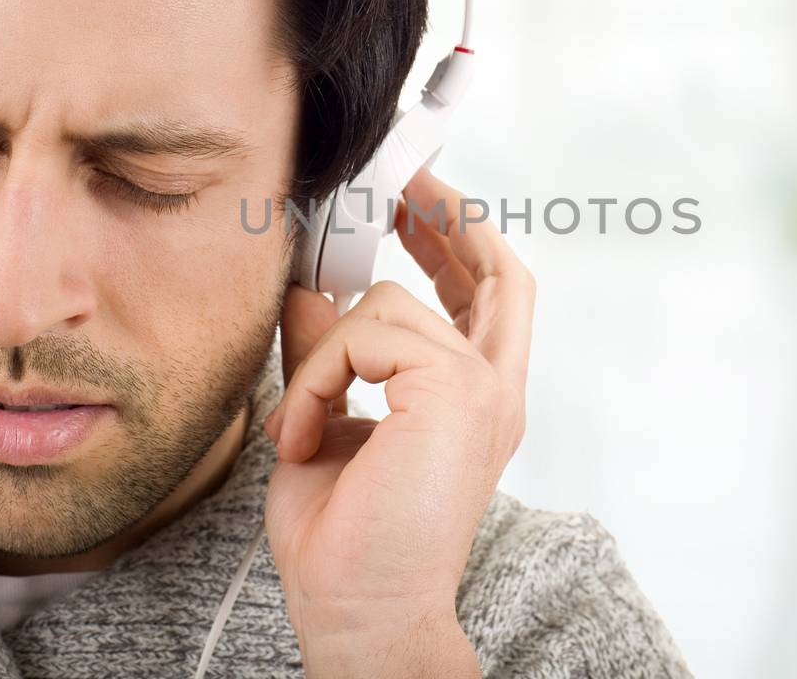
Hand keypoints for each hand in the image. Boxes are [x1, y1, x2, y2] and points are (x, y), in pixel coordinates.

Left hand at [264, 167, 534, 677]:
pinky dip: (315, 377)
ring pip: (385, 302)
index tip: (416, 202)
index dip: (459, 239)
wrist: (361, 614)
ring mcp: (482, 389)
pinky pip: (362, 333)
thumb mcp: (324, 426)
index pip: (487, 298)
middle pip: (498, 269)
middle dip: (447, 211)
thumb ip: (326, 357)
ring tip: (298, 424)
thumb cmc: (346, 544)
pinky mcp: (455, 390)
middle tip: (402, 182)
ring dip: (320, 355)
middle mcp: (492, 392)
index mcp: (471, 403)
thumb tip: (305, 293)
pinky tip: (302, 435)